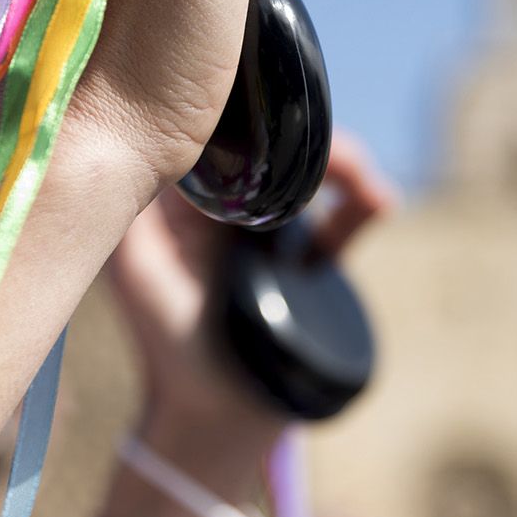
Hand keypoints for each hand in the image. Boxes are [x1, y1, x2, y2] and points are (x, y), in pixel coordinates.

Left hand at [105, 133, 397, 431]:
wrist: (215, 415)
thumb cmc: (166, 344)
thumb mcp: (138, 267)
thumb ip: (137, 210)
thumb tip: (149, 140)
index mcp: (185, 195)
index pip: (223, 129)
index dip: (253, 109)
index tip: (276, 100)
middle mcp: (230, 202)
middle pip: (276, 141)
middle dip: (307, 134)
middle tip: (332, 149)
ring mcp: (272, 226)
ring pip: (314, 169)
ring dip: (344, 163)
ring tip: (364, 184)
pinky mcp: (309, 255)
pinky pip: (344, 215)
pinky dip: (364, 202)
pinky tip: (378, 205)